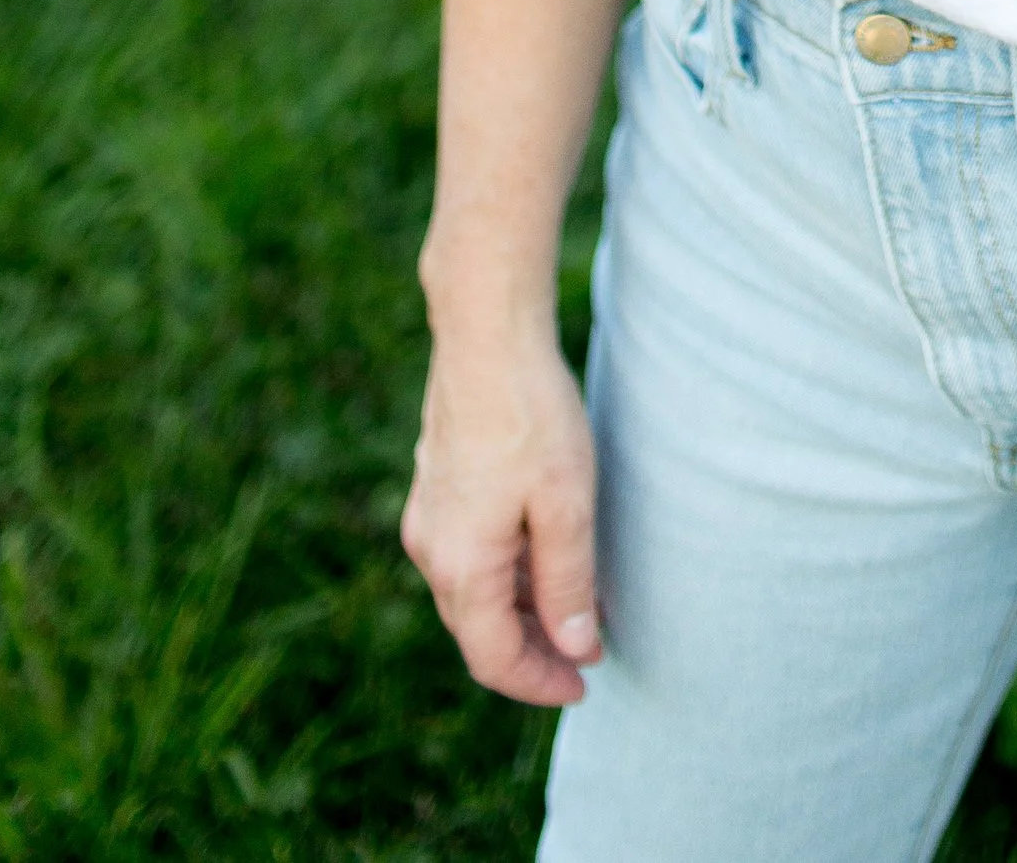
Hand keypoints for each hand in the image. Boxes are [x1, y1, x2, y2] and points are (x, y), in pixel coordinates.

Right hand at [401, 319, 602, 706]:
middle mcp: (432, 548)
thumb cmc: (532, 414)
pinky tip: (546, 555)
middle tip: (588, 653)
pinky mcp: (436, 484)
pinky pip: (469, 553)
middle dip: (534, 650)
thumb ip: (568, 584)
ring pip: (474, 590)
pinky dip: (508, 571)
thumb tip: (573, 649)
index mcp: (462, 565)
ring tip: (577, 607)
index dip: (540, 682)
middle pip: (479, 629)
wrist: (486, 331)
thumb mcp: (567, 505)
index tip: (585, 685)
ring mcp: (428, 514)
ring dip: (522, 610)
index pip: (495, 658)